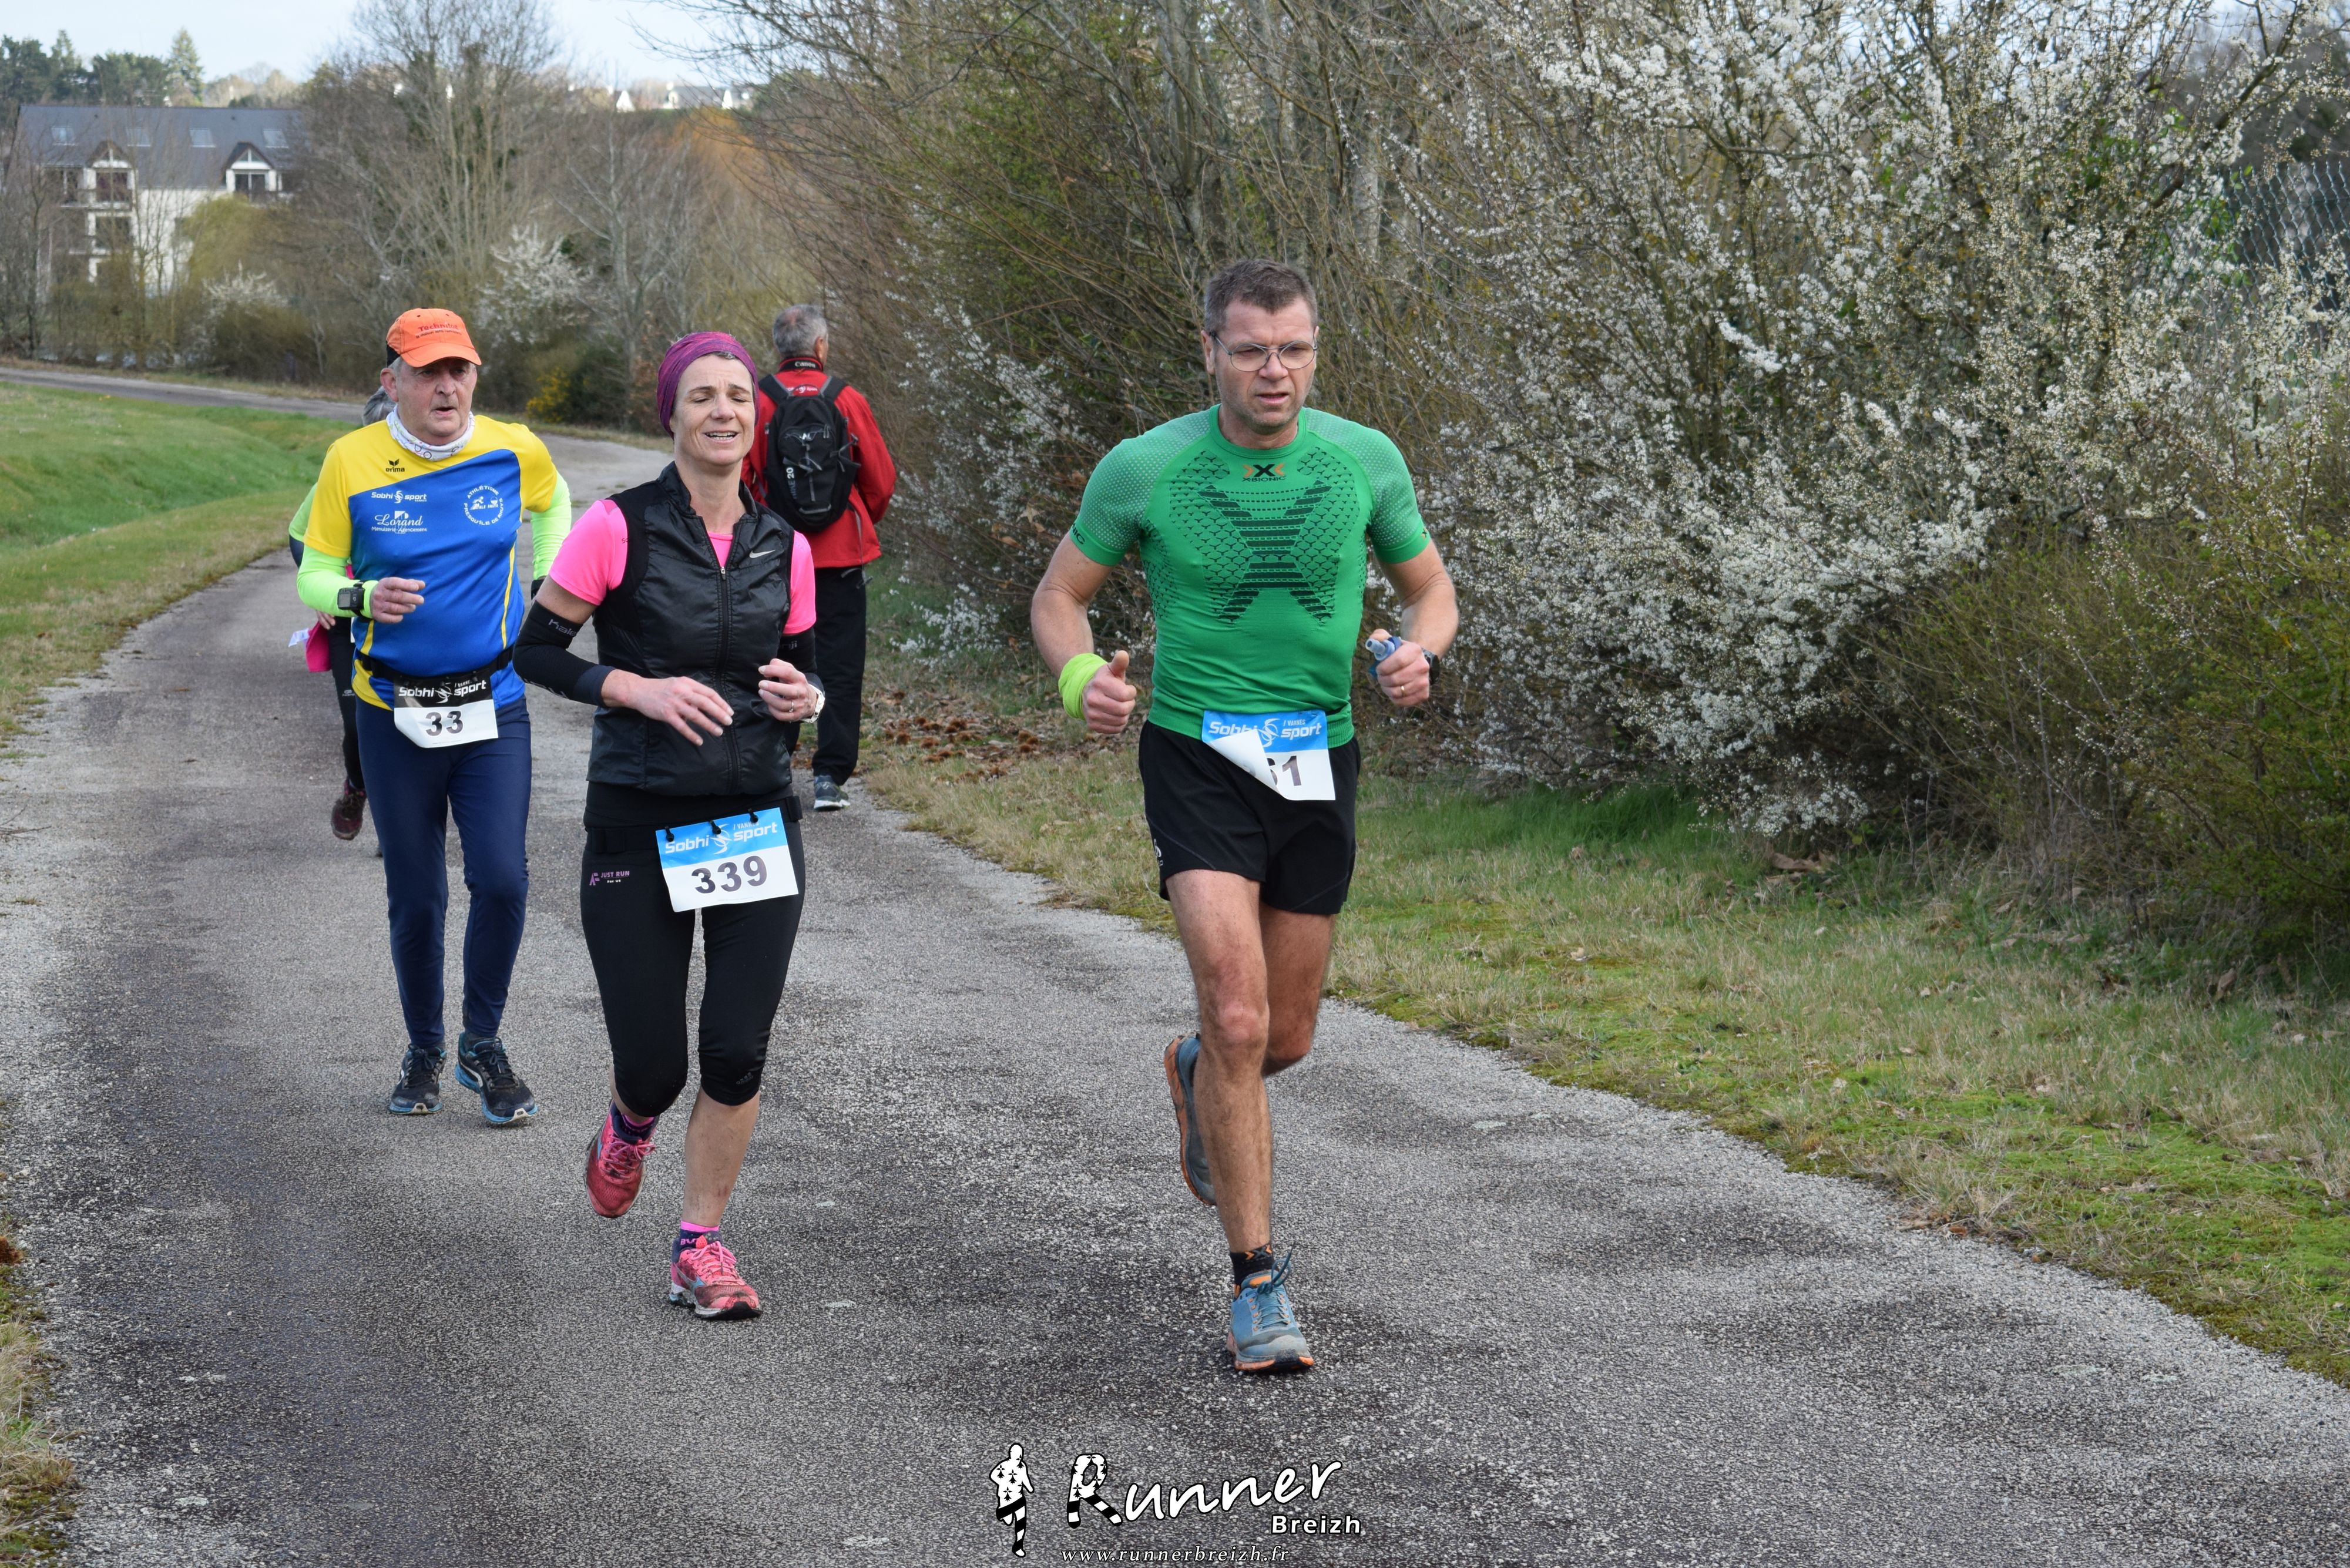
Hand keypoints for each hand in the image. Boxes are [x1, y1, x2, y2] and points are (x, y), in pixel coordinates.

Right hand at [369, 577, 424, 623]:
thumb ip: (410, 583)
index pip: (394, 583)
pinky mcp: (377, 615)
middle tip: (421, 600)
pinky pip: (389, 618)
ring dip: (406, 608)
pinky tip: (401, 616)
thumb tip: (423, 585)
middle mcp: (379, 594)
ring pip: (395, 608)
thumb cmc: (388, 590)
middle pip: (397, 597)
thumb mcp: (396, 584)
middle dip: (411, 598)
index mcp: (384, 584)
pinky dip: (397, 618)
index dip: (406, 585)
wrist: (368, 599)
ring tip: (413, 607)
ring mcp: (378, 605)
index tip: (416, 587)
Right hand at [610, 671, 731, 743]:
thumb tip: (705, 707)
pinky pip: (682, 726)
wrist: (638, 691)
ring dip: (709, 725)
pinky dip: (692, 734)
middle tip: (729, 722)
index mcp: (687, 683)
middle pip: (706, 703)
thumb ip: (692, 693)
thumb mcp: (678, 684)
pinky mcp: (666, 714)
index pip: (709, 693)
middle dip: (719, 713)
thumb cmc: (661, 688)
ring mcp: (674, 703)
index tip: (729, 711)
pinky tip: (699, 740)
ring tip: (719, 732)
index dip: (721, 703)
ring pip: (696, 715)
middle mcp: (682, 692)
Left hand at [756, 658, 817, 721]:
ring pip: (783, 705)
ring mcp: (799, 705)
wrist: (810, 701)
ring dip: (769, 699)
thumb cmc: (794, 684)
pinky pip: (781, 716)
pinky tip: (769, 704)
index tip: (761, 670)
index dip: (773, 670)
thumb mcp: (791, 672)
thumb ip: (778, 665)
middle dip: (773, 687)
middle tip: (761, 684)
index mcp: (800, 679)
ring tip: (761, 692)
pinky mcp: (795, 716)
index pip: (788, 672)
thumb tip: (764, 671)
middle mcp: (801, 692)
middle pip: (788, 691)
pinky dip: (772, 710)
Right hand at [1084, 649, 1136, 734]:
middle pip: (1124, 709)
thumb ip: (1119, 662)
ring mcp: (1091, 714)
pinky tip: (1114, 714)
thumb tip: (1123, 654)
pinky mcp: (1093, 725)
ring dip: (1125, 714)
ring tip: (1119, 705)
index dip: (1131, 692)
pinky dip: (1120, 723)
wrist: (1087, 693)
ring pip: (1121, 720)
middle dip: (1129, 704)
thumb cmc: (1106, 680)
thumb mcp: (1112, 669)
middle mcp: (1092, 699)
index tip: (1127, 689)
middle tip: (1125, 699)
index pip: (1126, 695)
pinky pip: (1116, 729)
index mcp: (1099, 684)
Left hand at [1369, 626, 1431, 706]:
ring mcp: (1425, 682)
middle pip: (1396, 679)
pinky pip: (1403, 702)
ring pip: (1398, 692)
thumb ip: (1379, 637)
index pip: (1398, 661)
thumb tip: (1373, 641)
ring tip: (1386, 684)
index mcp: (1415, 650)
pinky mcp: (1423, 695)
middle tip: (1380, 678)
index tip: (1378, 669)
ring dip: (1387, 689)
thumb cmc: (1399, 653)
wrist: (1417, 663)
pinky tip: (1393, 691)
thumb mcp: (1390, 641)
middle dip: (1383, 680)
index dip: (1384, 667)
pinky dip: (1394, 699)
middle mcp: (1423, 666)